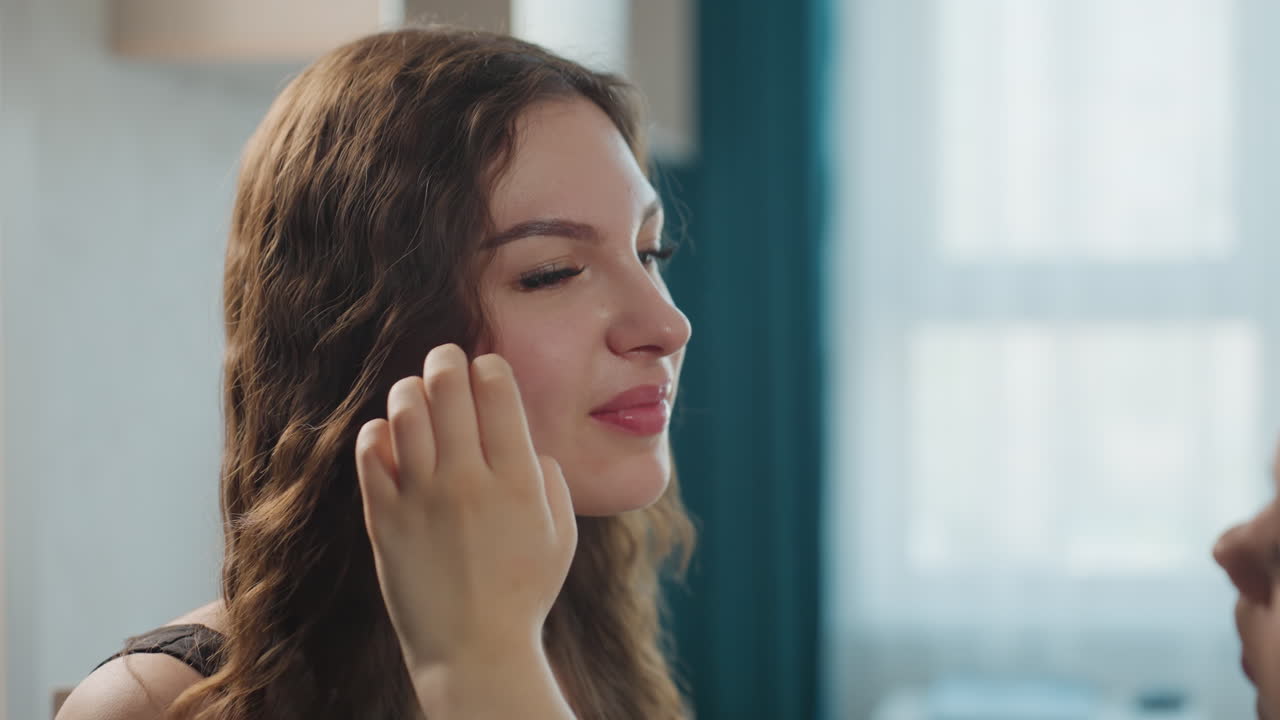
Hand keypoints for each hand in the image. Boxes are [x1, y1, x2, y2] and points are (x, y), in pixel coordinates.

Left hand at [354, 344, 577, 716]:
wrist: (474, 650)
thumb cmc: (525, 592)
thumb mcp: (562, 534)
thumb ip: (550, 479)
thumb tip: (527, 444)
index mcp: (517, 479)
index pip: (497, 390)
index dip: (490, 366)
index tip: (487, 368)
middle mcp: (468, 479)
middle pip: (447, 386)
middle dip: (446, 359)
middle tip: (446, 359)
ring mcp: (421, 497)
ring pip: (405, 409)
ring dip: (411, 389)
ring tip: (417, 393)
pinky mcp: (383, 518)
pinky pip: (371, 452)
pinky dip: (379, 431)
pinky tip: (390, 434)